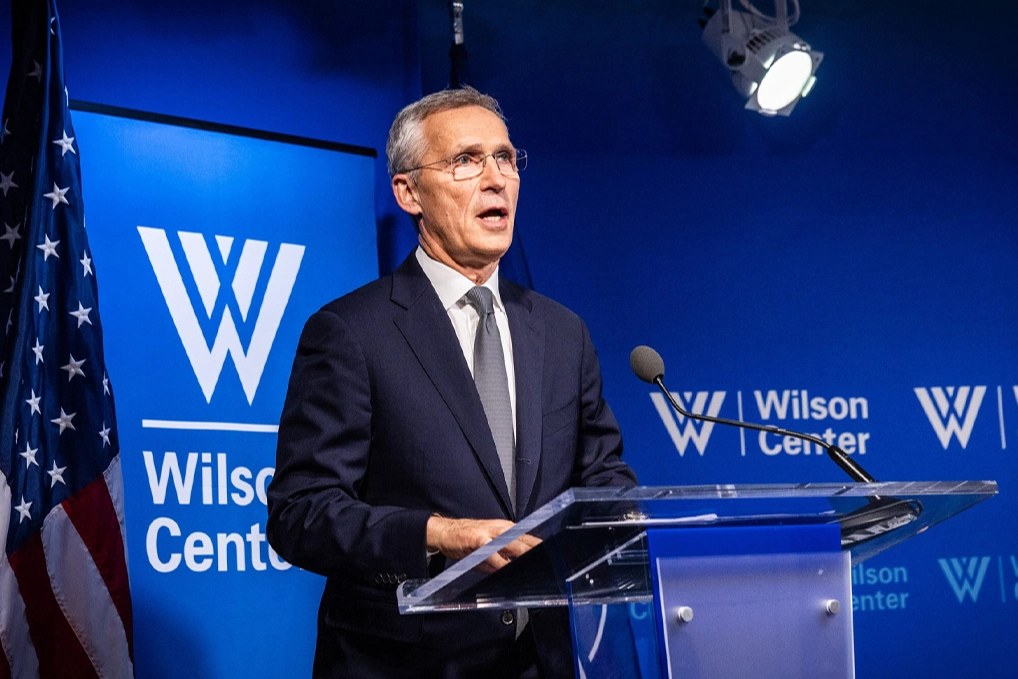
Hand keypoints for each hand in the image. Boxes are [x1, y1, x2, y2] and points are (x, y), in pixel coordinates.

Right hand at [426, 516, 540, 570]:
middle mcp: (502, 529)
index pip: (529, 538)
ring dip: (525, 554)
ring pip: (513, 544)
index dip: (541, 548)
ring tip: (535, 565)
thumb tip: (517, 573)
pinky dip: (502, 562)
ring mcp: (490, 534)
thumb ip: (504, 560)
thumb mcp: (489, 550)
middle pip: (526, 540)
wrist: (445, 532)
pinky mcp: (478, 540)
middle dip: (538, 552)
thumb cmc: (467, 541)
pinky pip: (493, 553)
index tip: (554, 557)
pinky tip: (507, 569)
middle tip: (550, 563)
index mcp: (507, 530)